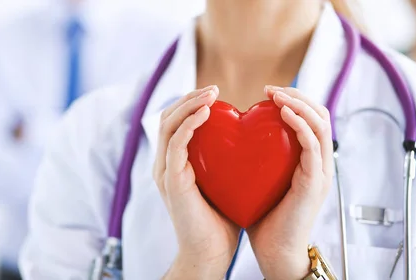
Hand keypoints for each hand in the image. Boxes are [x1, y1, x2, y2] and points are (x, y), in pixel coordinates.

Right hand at [154, 85, 240, 278]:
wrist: (210, 253)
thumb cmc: (222, 220)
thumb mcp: (225, 181)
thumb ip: (227, 160)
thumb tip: (250, 141)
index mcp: (175, 163)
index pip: (175, 122)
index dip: (191, 103)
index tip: (215, 94)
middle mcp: (165, 164)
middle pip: (167, 117)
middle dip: (188, 98)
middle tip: (213, 89)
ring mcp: (165, 172)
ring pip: (168, 125)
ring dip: (188, 104)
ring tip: (211, 94)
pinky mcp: (171, 180)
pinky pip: (176, 144)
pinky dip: (189, 124)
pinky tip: (207, 113)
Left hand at [246, 86, 333, 279]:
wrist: (273, 251)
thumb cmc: (262, 217)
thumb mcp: (258, 178)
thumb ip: (254, 157)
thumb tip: (230, 136)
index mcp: (305, 160)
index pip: (309, 117)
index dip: (292, 99)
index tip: (265, 91)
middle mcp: (318, 162)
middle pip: (319, 113)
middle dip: (296, 94)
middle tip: (270, 88)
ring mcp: (320, 171)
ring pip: (321, 124)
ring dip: (299, 103)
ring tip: (276, 95)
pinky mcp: (315, 182)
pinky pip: (313, 145)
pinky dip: (300, 125)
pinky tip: (283, 113)